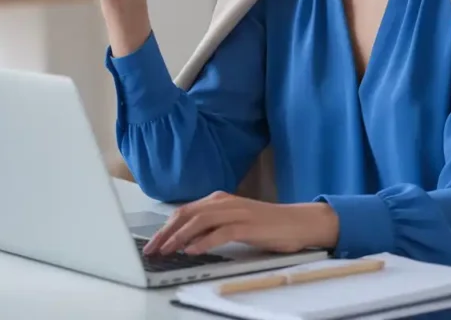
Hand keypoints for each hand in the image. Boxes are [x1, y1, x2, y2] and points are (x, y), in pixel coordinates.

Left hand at [143, 191, 338, 255]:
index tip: (152, 242)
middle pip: (187, 214)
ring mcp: (236, 212)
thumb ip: (213, 225)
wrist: (297, 222)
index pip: (185, 211)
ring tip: (167, 250)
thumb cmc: (265, 225)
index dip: (165, 227)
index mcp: (219, 199)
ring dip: (180, 237)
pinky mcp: (248, 225)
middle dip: (166, 232)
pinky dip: (204, 242)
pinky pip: (221, 232)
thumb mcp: (234, 221)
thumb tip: (186, 239)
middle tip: (152, 249)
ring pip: (200, 221)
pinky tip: (192, 250)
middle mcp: (225, 202)